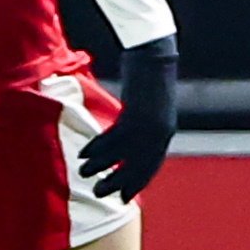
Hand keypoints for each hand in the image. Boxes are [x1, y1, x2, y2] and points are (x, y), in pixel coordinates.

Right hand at [77, 35, 179, 201]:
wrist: (154, 53)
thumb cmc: (151, 74)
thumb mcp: (151, 103)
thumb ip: (143, 120)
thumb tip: (129, 131)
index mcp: (164, 131)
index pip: (151, 164)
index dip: (137, 181)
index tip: (124, 196)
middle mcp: (159, 132)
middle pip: (139, 166)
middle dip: (119, 182)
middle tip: (101, 193)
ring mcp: (148, 125)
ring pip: (123, 155)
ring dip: (102, 167)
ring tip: (84, 174)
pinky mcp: (135, 115)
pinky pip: (114, 139)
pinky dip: (98, 148)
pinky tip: (85, 154)